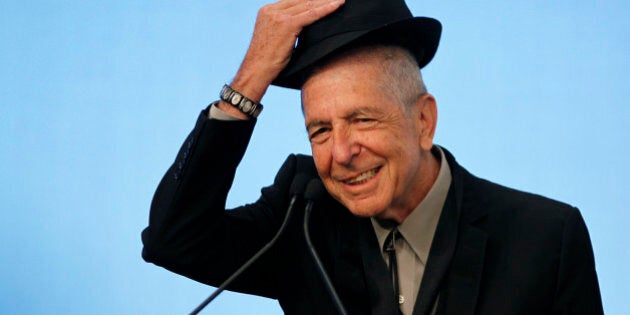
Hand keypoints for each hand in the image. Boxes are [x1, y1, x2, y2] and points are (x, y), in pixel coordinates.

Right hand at [229, 0, 344, 101]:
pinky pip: (311, 14)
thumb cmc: (266, 62)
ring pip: (308, 4)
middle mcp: (271, 10)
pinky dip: (326, 9)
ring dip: (326, 1)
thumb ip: (285, 29)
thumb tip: (304, 28)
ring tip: (339, 0)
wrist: (256, 70)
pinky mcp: (287, 24)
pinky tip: (337, 5)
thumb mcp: (274, 38)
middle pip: (301, 0)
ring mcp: (278, 16)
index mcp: (266, 11)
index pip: (293, 1)